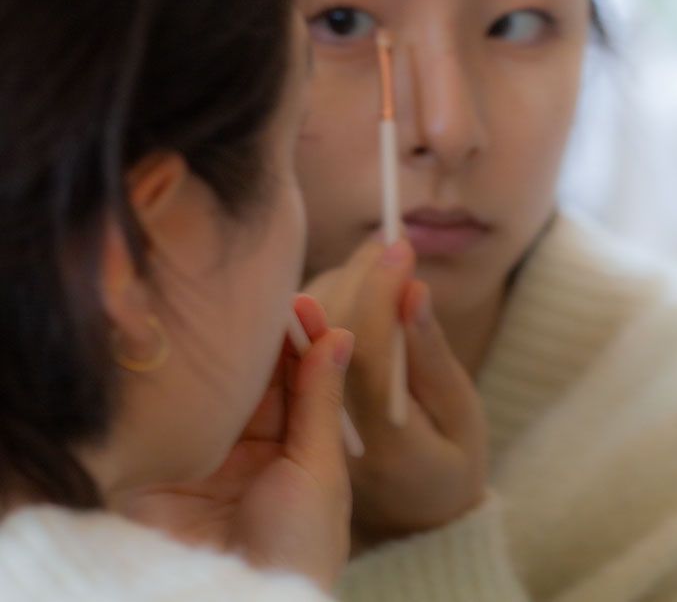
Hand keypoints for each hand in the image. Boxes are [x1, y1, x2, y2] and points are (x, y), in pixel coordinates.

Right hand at [128, 296, 352, 590]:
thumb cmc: (295, 551)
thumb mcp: (317, 473)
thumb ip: (320, 403)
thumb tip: (340, 336)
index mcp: (298, 456)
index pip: (301, 385)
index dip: (303, 343)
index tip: (303, 302)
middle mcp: (253, 451)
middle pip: (259, 380)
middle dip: (265, 338)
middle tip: (265, 293)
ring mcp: (210, 454)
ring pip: (221, 387)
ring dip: (228, 350)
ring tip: (235, 306)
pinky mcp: (169, 459)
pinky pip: (180, 406)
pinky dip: (187, 375)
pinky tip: (194, 340)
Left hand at [306, 235, 486, 550]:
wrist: (406, 518)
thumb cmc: (447, 463)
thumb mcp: (459, 417)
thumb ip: (430, 356)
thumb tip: (413, 291)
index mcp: (381, 443)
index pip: (368, 351)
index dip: (381, 293)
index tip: (401, 246)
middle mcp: (332, 431)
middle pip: (331, 332)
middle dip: (359, 275)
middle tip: (390, 242)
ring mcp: (304, 422)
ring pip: (310, 332)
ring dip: (341, 284)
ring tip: (380, 260)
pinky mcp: (292, 407)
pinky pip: (301, 340)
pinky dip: (327, 302)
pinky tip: (357, 288)